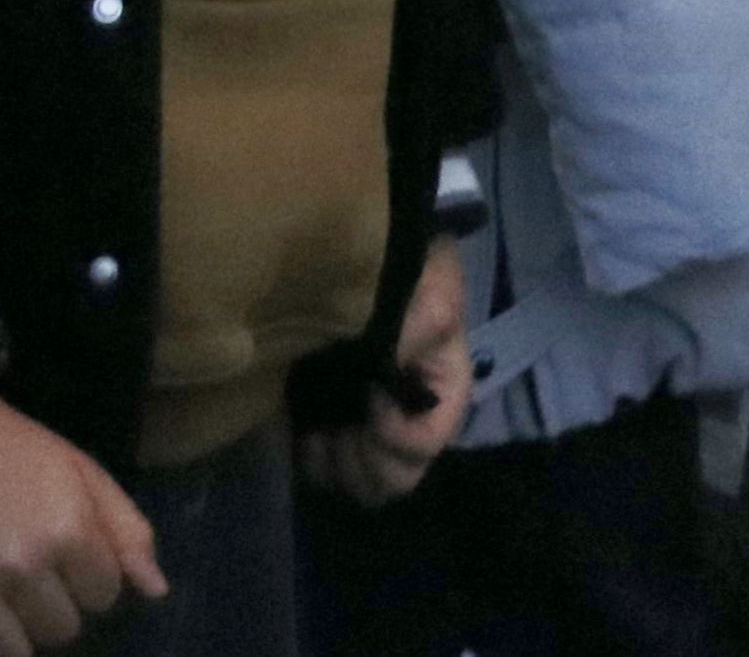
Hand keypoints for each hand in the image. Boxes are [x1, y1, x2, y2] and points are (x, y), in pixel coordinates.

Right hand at [0, 374, 160, 656]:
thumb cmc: (20, 452)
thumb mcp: (86, 475)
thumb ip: (127, 532)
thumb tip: (156, 591)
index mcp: (67, 531)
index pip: (104, 595)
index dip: (94, 577)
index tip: (73, 558)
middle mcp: (19, 565)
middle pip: (62, 629)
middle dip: (58, 606)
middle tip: (37, 577)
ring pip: (14, 653)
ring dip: (19, 633)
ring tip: (9, 601)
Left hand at [298, 241, 471, 511]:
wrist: (366, 262)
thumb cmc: (410, 278)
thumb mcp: (429, 298)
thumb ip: (417, 339)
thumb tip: (383, 389)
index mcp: (443, 397)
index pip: (425, 447)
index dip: (396, 433)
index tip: (371, 394)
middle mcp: (410, 422)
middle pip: (394, 480)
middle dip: (364, 458)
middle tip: (343, 422)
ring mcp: (369, 431)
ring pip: (358, 485)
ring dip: (336, 462)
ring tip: (321, 424)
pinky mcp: (331, 428)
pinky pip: (324, 475)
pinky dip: (313, 461)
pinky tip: (306, 430)